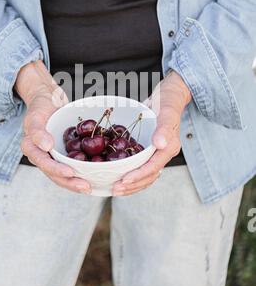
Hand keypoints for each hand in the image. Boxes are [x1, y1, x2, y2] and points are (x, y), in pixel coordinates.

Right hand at [16, 60, 91, 193]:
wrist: (47, 100)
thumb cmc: (40, 107)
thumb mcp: (36, 115)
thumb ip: (38, 131)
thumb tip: (46, 147)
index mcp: (31, 149)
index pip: (43, 163)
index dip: (56, 170)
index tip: (70, 172)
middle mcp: (41, 156)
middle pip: (54, 174)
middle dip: (69, 182)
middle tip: (85, 186)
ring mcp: (52, 157)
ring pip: (63, 174)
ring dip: (75, 182)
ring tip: (90, 187)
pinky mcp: (62, 155)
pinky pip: (71, 166)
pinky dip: (80, 173)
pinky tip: (93, 177)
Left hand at [113, 70, 191, 196]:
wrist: (169, 95)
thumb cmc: (167, 100)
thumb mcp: (167, 110)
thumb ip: (164, 127)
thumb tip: (161, 144)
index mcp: (170, 147)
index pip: (153, 167)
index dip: (138, 175)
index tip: (123, 180)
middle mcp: (164, 154)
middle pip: (149, 176)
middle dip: (133, 185)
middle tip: (115, 190)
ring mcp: (157, 154)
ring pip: (145, 176)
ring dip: (131, 185)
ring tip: (115, 189)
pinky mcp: (150, 151)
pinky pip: (141, 168)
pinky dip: (131, 176)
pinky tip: (119, 178)